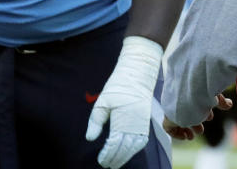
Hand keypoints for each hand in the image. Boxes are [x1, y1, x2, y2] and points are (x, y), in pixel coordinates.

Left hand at [85, 36, 163, 168]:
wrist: (138, 76)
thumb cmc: (118, 87)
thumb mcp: (102, 102)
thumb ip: (95, 121)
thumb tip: (90, 138)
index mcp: (122, 121)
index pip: (114, 144)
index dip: (107, 154)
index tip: (101, 161)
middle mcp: (134, 126)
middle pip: (124, 148)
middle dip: (115, 158)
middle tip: (106, 165)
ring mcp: (142, 125)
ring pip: (134, 147)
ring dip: (125, 156)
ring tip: (115, 163)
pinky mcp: (146, 123)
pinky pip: (141, 142)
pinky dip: (134, 150)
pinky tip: (128, 153)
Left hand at [162, 93, 232, 140]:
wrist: (186, 96)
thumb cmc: (200, 93)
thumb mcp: (213, 95)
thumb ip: (219, 100)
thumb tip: (228, 104)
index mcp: (189, 95)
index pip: (193, 105)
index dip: (203, 112)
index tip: (209, 116)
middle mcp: (180, 103)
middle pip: (186, 116)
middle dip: (196, 125)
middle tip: (200, 129)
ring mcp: (173, 111)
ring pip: (178, 123)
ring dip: (187, 131)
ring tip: (192, 136)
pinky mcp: (168, 119)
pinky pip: (169, 129)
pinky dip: (177, 134)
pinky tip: (186, 136)